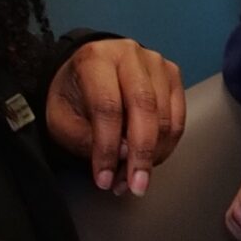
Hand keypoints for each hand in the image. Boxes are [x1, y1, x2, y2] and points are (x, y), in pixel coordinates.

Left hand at [44, 39, 185, 195]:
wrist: (86, 72)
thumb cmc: (73, 95)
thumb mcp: (62, 119)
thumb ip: (86, 138)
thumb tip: (124, 152)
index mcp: (95, 59)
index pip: (107, 106)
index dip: (107, 147)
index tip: (103, 178)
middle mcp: (129, 54)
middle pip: (144, 107)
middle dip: (141, 153)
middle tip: (135, 185)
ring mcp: (155, 63)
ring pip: (165, 115)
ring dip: (153, 154)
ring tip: (134, 177)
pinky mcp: (172, 76)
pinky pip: (178, 118)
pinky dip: (167, 145)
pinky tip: (150, 160)